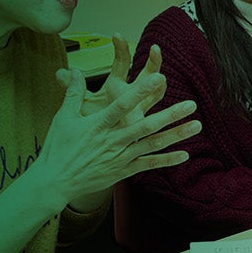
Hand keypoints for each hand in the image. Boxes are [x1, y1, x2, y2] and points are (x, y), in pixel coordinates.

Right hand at [32, 68, 199, 205]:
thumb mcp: (62, 118)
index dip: (141, 91)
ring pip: (152, 144)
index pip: (122, 105)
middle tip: (191, 104)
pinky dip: (167, 161)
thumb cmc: (58, 149)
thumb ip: (73, 92)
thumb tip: (74, 70)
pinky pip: (149, 165)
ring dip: (176, 135)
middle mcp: (112, 141)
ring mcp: (120, 157)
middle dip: (170, 115)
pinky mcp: (124, 171)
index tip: (158, 78)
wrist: (54, 182)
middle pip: (145, 126)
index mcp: (98, 125)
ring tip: (197, 125)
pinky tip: (185, 154)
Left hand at [56, 35, 161, 122]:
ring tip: (162, 78)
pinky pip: (154, 118)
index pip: (121, 64)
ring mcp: (139, 112)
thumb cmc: (89, 126)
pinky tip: (164, 105)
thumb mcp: (79, 106)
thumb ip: (73, 89)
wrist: (93, 150)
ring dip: (161, 86)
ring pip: (155, 96)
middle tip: (155, 48)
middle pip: (146, 76)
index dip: (120, 49)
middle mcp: (131, 97)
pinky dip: (160, 115)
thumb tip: (60, 72)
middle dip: (152, 62)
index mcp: (116, 88)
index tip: (116, 34)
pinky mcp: (140, 129)